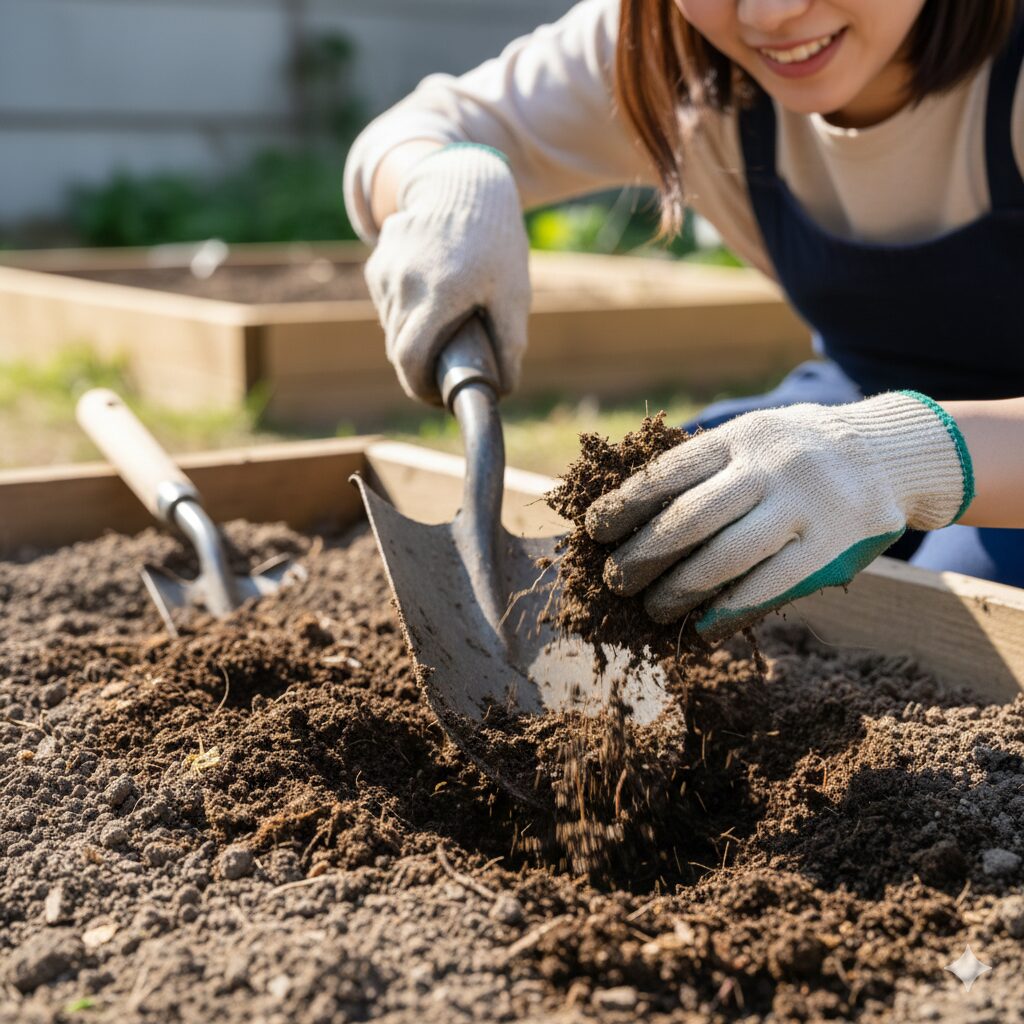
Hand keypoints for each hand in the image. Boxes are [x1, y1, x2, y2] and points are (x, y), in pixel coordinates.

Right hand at [364, 144, 530, 403]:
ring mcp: (385, 270)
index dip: (419, 388)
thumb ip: (510, 342)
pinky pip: (387, 303)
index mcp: (438, 295)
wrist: (464, 184)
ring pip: (391, 326)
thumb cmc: (496, 242)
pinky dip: (404, 312)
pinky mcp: (378, 261)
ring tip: (443, 330)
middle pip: (398, 349)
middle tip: (445, 372)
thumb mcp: (514, 293)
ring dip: (412, 339)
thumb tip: (505, 389)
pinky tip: (430, 298)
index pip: (410, 360)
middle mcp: (403, 283)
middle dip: (418, 368)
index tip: (435, 396)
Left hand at [585, 392, 972, 640]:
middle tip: (614, 581)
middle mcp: (769, 467)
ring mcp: (804, 507)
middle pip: (688, 518)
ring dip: (678, 589)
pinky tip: (701, 624)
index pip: (667, 472)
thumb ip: (705, 468)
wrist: (889, 453)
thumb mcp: (753, 438)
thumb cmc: (797, 455)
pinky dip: (728, 609)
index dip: (624, 504)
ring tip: (651, 608)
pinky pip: (769, 586)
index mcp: (740, 437)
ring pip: (724, 557)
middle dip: (642, 555)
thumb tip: (631, 513)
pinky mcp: (831, 547)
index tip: (594, 530)